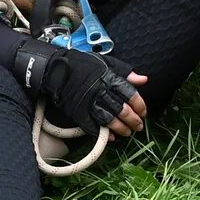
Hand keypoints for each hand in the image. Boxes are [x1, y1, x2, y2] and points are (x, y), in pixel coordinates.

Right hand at [13, 37, 146, 136]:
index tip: (143, 112)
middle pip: (122, 110)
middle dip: (133, 121)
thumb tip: (143, 80)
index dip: (140, 105)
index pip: (130, 94)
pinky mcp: (78, 112)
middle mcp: (100, 92)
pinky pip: (92, 127)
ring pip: (109, 120)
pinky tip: (111, 137)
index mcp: (109, 78)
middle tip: (138, 126)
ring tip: (127, 133)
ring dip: (121, 129)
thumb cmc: (82, 64)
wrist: (55, 69)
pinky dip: (103, 134)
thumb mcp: (106, 62)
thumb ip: (125, 72)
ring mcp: (88, 103)